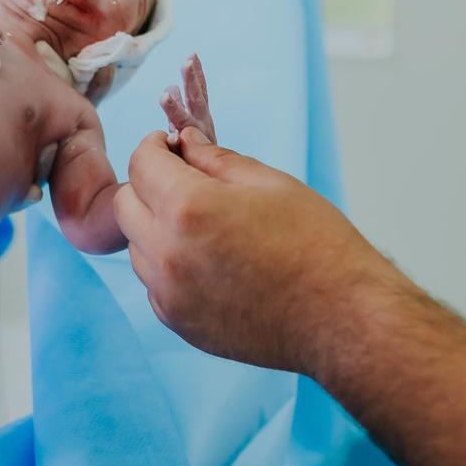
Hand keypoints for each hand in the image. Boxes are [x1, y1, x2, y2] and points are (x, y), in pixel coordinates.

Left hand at [114, 128, 385, 372]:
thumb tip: (185, 142)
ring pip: (136, 246)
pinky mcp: (178, 323)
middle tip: (183, 182)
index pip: (141, 163)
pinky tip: (211, 263)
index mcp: (190, 208)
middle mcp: (167, 253)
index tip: (171, 146)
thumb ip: (217, 160)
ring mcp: (169, 294)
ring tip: (205, 228)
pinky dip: (169, 267)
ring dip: (156, 228)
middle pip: (124, 204)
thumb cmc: (318, 247)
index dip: (155, 147)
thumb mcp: (271, 184)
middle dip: (148, 184)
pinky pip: (154, 284)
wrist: (341, 319)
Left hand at [160, 53, 215, 147]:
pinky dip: (174, 139)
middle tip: (187, 61)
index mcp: (201, 116)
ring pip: (185, 121)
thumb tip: (170, 85)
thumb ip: (179, 107)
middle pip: (197, 99)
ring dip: (175, 108)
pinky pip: (179, 145)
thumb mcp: (188, 126)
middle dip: (192, 80)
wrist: (209, 181)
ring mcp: (197, 142)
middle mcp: (202, 126)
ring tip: (165, 95)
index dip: (197, 74)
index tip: (192, 54)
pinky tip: (168, 135)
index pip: (200, 91)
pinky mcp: (190, 156)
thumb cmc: (195, 153)